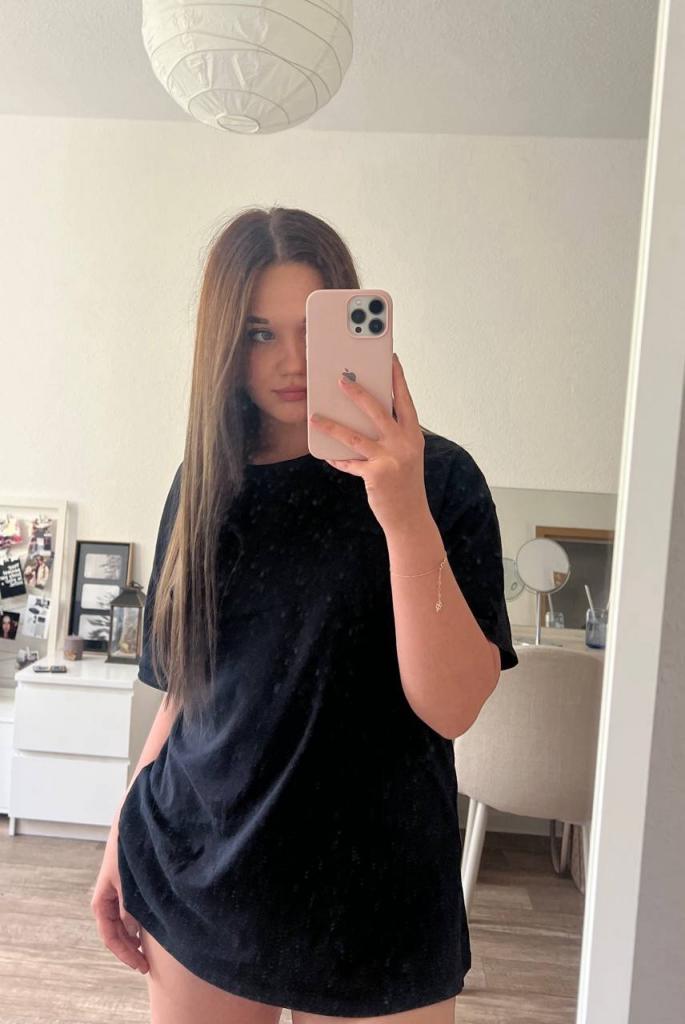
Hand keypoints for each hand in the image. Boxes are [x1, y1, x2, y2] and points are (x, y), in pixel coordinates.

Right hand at [90, 825, 149, 973]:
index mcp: (101, 901)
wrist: (131, 823)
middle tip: (147, 964)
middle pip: (117, 931)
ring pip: (124, 921)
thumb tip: (134, 933)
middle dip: (130, 948)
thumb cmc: (128, 852)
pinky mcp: (128, 883)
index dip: (125, 954)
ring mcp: (117, 891)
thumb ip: (130, 908)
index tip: (141, 966)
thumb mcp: (129, 884)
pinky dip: (139, 921)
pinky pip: (130, 909)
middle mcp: (107, 898)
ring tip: (151, 949)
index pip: (110, 936)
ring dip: (134, 936)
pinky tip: (151, 927)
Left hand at [309, 353, 427, 532]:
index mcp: (413, 435)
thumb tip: (365, 415)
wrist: (410, 517)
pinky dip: (337, 458)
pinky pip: (349, 462)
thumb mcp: (406, 454)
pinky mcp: (376, 474)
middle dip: (358, 393)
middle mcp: (404, 443)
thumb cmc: (404, 483)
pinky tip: (326, 454)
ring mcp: (391, 458)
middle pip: (378, 410)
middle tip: (341, 380)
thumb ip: (392, 435)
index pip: (405, 400)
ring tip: (315, 418)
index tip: (391, 360)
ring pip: (355, 436)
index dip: (398, 379)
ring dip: (332, 426)